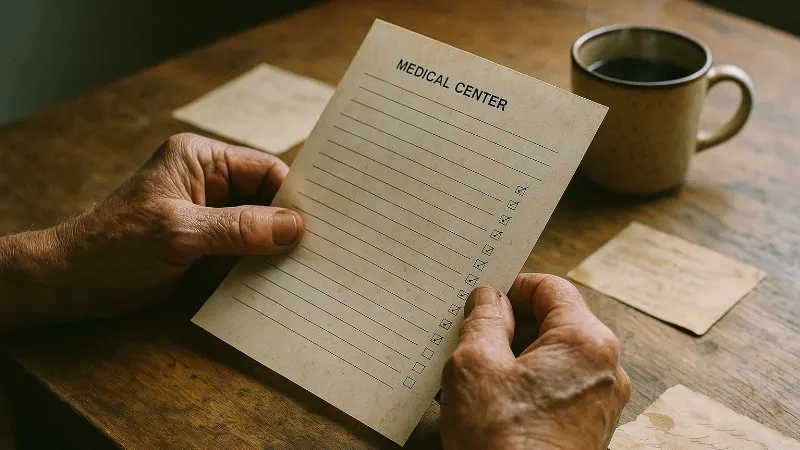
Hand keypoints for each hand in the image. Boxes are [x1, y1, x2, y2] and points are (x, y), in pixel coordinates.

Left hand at [0, 133, 302, 329]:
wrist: (73, 284)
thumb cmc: (114, 248)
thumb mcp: (179, 234)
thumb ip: (238, 229)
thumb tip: (295, 228)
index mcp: (199, 160)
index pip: (263, 168)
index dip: (292, 193)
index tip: (322, 221)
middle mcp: (207, 182)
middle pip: (265, 198)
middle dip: (287, 222)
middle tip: (322, 247)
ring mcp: (207, 215)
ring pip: (257, 226)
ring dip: (275, 246)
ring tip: (308, 267)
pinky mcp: (205, 245)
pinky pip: (243, 250)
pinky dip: (260, 264)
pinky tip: (280, 280)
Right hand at [439, 274, 630, 449]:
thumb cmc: (503, 443)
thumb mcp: (475, 366)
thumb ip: (483, 320)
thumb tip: (489, 298)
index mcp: (586, 341)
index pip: (551, 288)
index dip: (512, 288)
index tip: (483, 301)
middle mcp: (605, 367)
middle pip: (554, 322)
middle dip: (509, 326)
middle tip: (469, 339)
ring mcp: (600, 401)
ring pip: (553, 357)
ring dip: (512, 357)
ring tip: (473, 376)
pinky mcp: (589, 427)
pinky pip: (557, 387)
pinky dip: (526, 384)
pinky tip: (490, 402)